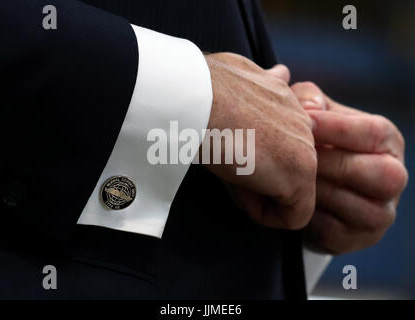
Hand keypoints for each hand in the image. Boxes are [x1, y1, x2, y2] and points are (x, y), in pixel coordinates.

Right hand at [203, 53, 316, 229]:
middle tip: (226, 166)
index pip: (279, 145)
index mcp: (288, 101)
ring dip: (257, 192)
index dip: (252, 157)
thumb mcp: (239, 77)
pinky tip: (237, 187)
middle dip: (256, 178)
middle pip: (283, 170)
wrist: (195, 98)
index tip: (227, 151)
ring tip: (229, 174)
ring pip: (289, 193)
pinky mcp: (301, 176)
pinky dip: (263, 213)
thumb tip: (282, 72)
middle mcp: (303, 122)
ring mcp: (306, 149)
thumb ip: (267, 81)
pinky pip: (292, 216)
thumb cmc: (203, 89)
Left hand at [291, 82, 408, 253]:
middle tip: (296, 156)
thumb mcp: (316, 115)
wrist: (312, 187)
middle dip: (333, 163)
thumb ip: (310, 100)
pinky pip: (334, 231)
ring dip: (321, 192)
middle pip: (381, 175)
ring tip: (290, 178)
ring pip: (360, 208)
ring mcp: (379, 214)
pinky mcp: (355, 239)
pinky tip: (289, 202)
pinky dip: (309, 217)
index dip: (339, 128)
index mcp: (387, 143)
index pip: (376, 133)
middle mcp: (394, 179)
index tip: (304, 122)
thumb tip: (308, 108)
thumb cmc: (316, 143)